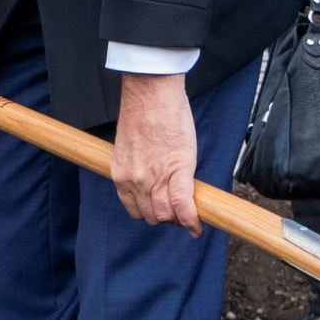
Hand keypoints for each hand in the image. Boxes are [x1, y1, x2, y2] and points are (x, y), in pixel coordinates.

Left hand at [111, 72, 199, 235]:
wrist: (151, 94)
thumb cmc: (143, 113)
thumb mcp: (131, 148)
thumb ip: (138, 167)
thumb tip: (152, 178)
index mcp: (121, 175)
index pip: (135, 209)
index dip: (151, 214)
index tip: (162, 214)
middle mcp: (134, 181)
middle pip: (152, 216)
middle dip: (167, 218)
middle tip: (181, 213)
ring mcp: (154, 178)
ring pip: (168, 215)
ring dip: (181, 220)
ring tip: (191, 215)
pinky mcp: (176, 171)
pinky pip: (184, 206)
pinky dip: (192, 219)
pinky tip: (198, 225)